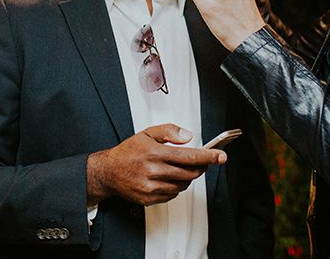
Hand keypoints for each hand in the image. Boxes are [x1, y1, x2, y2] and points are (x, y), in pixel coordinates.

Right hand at [86, 123, 225, 206]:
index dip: (208, 156)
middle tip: (203, 160)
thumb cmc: (129, 151)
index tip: (221, 156)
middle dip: (201, 166)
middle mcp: (154, 171)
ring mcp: (152, 187)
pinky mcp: (149, 199)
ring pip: (183, 184)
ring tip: (180, 167)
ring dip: (188, 176)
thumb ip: (170, 131)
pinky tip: (169, 177)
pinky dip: (176, 186)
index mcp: (156, 153)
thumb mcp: (148, 133)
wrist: (108, 172)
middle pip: (190, 172)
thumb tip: (188, 136)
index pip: (189, 156)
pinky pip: (172, 194)